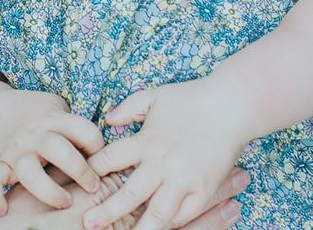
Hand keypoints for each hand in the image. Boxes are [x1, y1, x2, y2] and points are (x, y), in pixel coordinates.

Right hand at [0, 89, 105, 216]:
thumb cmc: (35, 113)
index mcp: (55, 119)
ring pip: (30, 171)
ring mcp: (16, 151)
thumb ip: (78, 126)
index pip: (85, 131)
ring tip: (63, 203)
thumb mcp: (58, 108)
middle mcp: (35, 135)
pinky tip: (3, 211)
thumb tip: (111, 149)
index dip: (98, 147)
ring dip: (48, 190)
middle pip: (59, 150)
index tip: (104, 161)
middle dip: (80, 171)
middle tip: (93, 187)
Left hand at [82, 79, 248, 229]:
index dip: (93, 170)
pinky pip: (185, 214)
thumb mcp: (154, 96)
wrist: (231, 105)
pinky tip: (158, 229)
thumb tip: (107, 120)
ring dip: (140, 228)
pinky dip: (171, 224)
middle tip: (88, 223)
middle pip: (129, 193)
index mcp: (146, 141)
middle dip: (107, 210)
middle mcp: (162, 164)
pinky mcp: (204, 190)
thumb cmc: (191, 98)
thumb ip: (128, 107)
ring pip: (158, 212)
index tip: (81, 183)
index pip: (111, 159)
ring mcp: (184, 180)